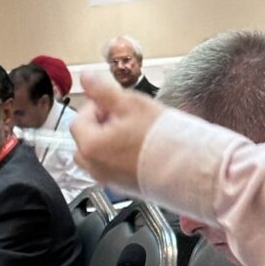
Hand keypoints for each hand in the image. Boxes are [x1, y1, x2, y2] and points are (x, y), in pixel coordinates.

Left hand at [71, 72, 162, 191]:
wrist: (186, 167)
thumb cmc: (160, 137)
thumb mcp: (130, 104)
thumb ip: (103, 91)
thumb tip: (85, 78)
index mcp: (91, 146)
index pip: (78, 121)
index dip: (95, 107)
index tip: (112, 103)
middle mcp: (95, 167)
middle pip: (84, 141)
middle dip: (98, 126)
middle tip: (120, 116)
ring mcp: (109, 180)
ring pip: (96, 157)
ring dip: (106, 142)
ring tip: (130, 132)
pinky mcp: (123, 187)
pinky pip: (110, 169)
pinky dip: (116, 157)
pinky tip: (139, 148)